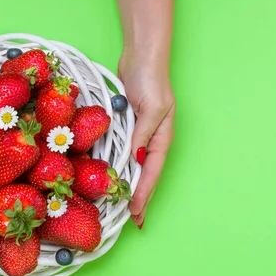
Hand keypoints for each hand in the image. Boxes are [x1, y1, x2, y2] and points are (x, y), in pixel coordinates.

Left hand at [118, 50, 175, 228]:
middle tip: (131, 219)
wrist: (141, 56)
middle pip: (145, 174)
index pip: (151, 172)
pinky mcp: (128, 125)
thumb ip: (143, 134)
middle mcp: (152, 139)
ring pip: (134, 165)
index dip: (143, 194)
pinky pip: (124, 151)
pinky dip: (120, 166)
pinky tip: (113, 175)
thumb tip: (137, 160)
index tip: (135, 213)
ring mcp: (140, 132)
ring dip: (130, 185)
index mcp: (161, 137)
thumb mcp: (151, 107)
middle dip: (140, 197)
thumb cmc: (150, 78)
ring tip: (123, 205)